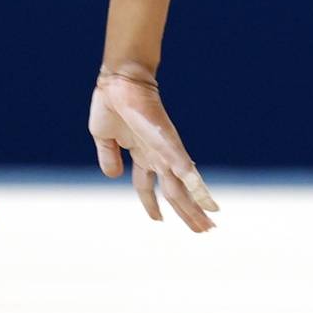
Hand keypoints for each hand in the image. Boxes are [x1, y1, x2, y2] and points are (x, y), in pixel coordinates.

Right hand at [89, 67, 220, 231]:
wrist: (119, 81)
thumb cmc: (111, 103)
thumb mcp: (103, 138)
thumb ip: (109, 157)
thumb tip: (113, 176)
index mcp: (140, 154)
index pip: (147, 187)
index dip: (151, 205)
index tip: (158, 220)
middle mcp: (156, 156)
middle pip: (173, 193)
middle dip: (185, 212)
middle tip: (202, 230)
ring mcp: (165, 153)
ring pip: (182, 189)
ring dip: (195, 208)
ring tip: (209, 226)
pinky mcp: (170, 146)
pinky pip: (186, 170)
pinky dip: (197, 187)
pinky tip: (208, 202)